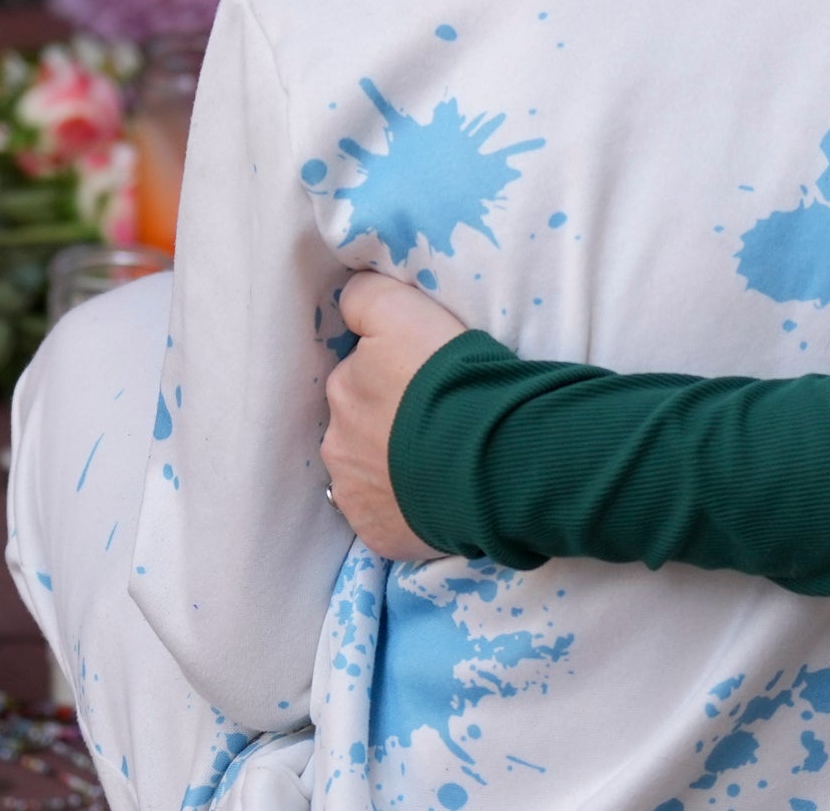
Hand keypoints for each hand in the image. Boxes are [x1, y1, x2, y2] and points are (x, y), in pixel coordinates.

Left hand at [321, 269, 466, 562]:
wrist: (492, 459)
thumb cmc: (457, 379)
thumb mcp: (408, 312)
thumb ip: (367, 298)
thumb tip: (346, 301)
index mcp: (345, 383)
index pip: (356, 367)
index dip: (388, 369)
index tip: (418, 375)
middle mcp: (337, 435)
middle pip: (356, 419)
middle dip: (383, 419)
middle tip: (434, 418)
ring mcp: (353, 489)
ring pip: (363, 469)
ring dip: (388, 464)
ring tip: (436, 462)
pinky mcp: (373, 531)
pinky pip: (380, 514)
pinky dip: (399, 507)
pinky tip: (431, 496)